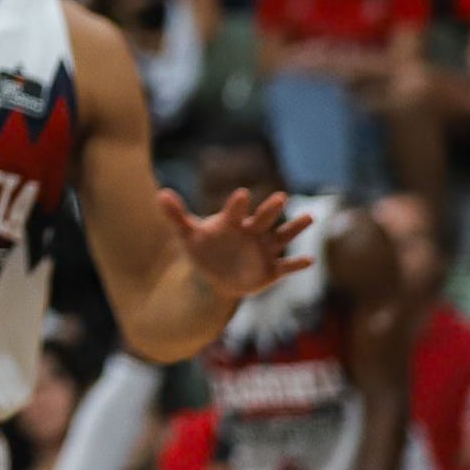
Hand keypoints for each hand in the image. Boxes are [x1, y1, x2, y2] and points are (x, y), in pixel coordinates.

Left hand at [159, 186, 314, 300]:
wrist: (217, 276)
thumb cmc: (204, 249)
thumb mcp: (188, 235)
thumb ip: (176, 215)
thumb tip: (160, 193)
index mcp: (233, 223)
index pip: (234, 212)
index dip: (237, 205)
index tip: (242, 194)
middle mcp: (252, 233)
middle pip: (263, 219)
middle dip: (270, 210)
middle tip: (280, 196)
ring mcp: (264, 250)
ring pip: (282, 236)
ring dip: (295, 228)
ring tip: (310, 216)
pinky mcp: (272, 269)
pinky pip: (287, 266)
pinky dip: (297, 264)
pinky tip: (310, 259)